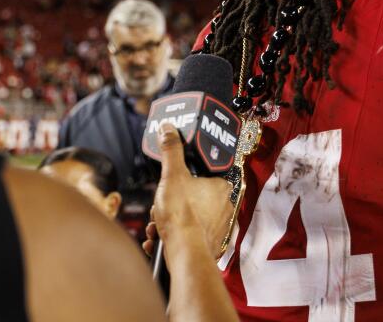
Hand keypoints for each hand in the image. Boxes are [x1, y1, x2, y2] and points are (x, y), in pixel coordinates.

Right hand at [142, 123, 236, 258]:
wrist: (184, 254)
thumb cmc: (183, 217)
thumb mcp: (173, 175)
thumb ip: (171, 150)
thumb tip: (168, 129)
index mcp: (221, 187)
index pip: (203, 175)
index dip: (183, 179)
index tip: (172, 184)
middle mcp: (224, 207)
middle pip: (191, 198)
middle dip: (170, 204)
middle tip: (161, 207)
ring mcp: (217, 228)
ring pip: (186, 218)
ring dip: (167, 222)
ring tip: (159, 225)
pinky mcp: (208, 245)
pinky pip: (186, 237)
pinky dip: (171, 237)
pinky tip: (160, 239)